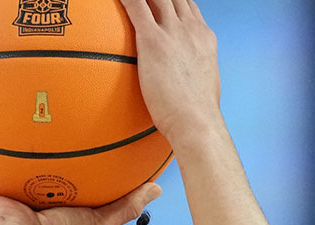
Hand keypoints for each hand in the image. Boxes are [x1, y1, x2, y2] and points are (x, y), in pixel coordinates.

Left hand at [120, 0, 222, 149]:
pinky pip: (134, 6)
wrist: (197, 122)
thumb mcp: (201, 86)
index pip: (187, 6)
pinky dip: (124, 0)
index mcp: (204, 38)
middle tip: (142, 4)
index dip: (174, 2)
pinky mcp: (154, 40)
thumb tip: (178, 83)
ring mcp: (174, 31)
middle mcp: (191, 28)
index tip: (161, 4)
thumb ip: (189, 74)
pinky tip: (110, 0)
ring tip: (126, 1)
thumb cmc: (197, 116)